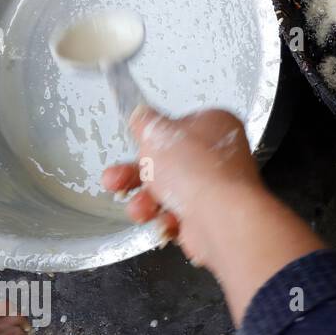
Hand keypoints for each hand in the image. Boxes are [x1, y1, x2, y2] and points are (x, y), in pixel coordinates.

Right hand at [102, 107, 321, 324]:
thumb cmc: (198, 171)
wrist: (220, 218)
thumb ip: (145, 121)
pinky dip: (164, 220)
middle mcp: (217, 157)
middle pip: (166, 163)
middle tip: (116, 179)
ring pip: (166, 192)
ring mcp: (213, 188)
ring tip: (140, 208)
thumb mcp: (158, 133)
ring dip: (145, 202)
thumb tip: (141, 113)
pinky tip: (164, 220)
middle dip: (134, 175)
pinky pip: (175, 216)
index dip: (154, 138)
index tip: (138, 141)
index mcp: (214, 126)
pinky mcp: (207, 216)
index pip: (179, 127)